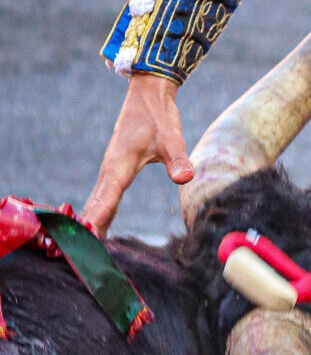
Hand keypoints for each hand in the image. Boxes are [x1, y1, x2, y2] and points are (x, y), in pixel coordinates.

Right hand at [82, 73, 193, 236]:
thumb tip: (185, 178)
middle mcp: (109, 170)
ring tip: (85, 250)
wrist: (149, 96)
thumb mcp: (172, 139)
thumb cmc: (159, 117)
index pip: (105, 201)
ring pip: (96, 201)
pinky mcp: (115, 168)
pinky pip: (102, 196)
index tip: (90, 244)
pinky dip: (97, 212)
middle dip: (89, 231)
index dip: (97, 222)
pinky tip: (97, 226)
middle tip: (82, 258)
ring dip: (91, 223)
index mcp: (119, 167)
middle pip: (95, 206)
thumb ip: (178, 160)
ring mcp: (110, 169)